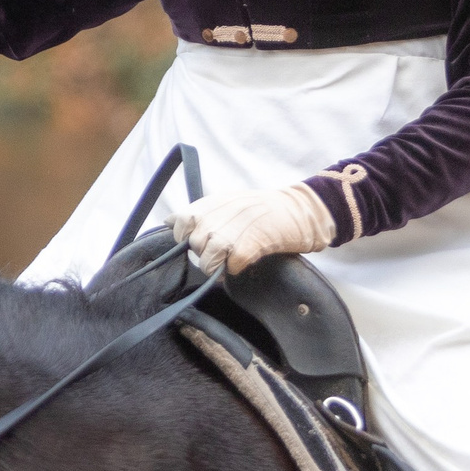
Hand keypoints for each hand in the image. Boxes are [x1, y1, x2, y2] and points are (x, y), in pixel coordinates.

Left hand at [171, 184, 334, 274]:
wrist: (301, 210)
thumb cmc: (264, 209)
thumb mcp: (228, 202)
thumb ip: (200, 212)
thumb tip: (169, 221)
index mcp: (213, 203)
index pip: (181, 222)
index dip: (184, 236)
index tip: (197, 240)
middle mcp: (220, 214)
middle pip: (194, 244)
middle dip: (203, 253)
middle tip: (222, 250)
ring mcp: (235, 230)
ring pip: (208, 258)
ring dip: (216, 264)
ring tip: (230, 259)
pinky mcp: (251, 245)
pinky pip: (231, 266)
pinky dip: (236, 268)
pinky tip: (245, 261)